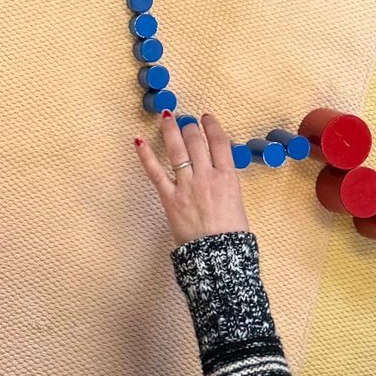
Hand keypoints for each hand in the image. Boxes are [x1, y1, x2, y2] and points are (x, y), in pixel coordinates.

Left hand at [134, 111, 248, 244]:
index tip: (207, 118)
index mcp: (227, 178)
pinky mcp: (170, 198)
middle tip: (186, 121)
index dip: (212, 126)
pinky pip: (155, 172)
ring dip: (171, 130)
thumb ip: (226, 186)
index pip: (219, 142)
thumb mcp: (237, 204)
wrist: (217, 258)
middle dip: (190, 127)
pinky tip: (138, 141)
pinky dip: (145, 155)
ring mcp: (187, 186)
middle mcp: (207, 177)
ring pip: (177, 150)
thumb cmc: (231, 237)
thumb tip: (219, 176)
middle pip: (197, 142)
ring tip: (166, 117)